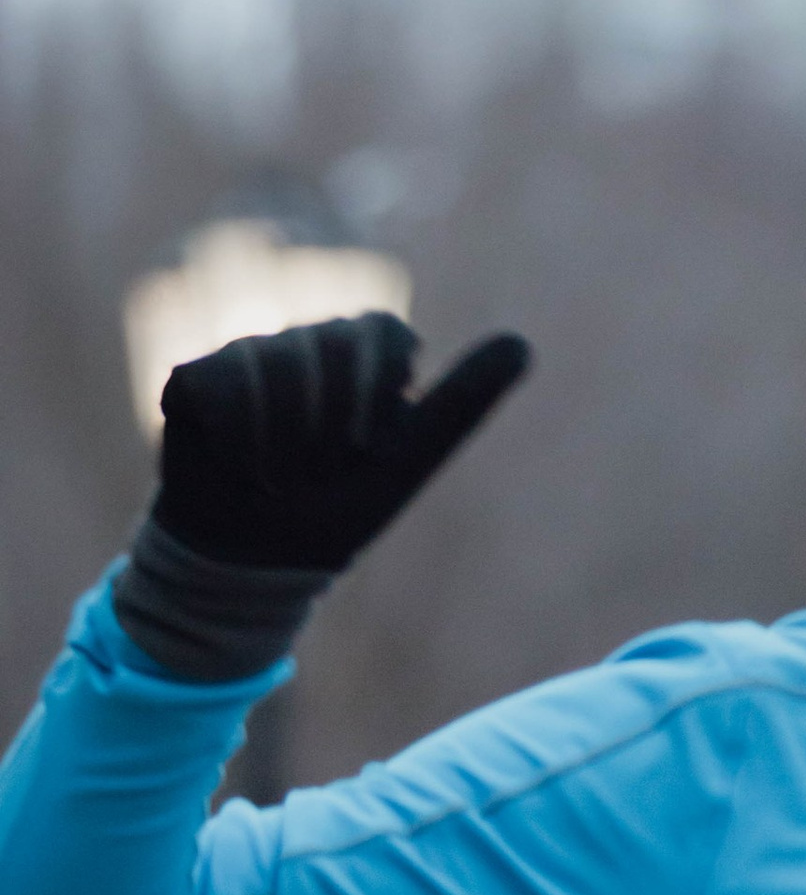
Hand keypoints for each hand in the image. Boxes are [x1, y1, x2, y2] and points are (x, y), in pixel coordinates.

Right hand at [152, 314, 532, 574]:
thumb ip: (459, 401)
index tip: (368, 446)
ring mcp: (247, 356)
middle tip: (317, 471)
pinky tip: (235, 462)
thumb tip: (522, 341)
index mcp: (364, 362)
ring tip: (274, 475)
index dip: (378, 391)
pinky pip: (220, 382)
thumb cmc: (335, 515)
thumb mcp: (405, 463)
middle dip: (332, 420)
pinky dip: (235, 436)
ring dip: (281, 435)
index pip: (384, 333)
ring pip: (274, 360)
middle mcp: (306, 347)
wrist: (251, 561)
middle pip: (332, 342)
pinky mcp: (193, 377)